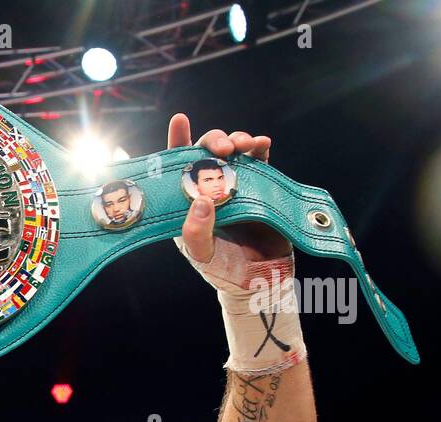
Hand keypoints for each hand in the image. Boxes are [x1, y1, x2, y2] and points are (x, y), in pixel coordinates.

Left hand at [168, 114, 290, 263]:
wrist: (262, 282)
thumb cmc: (224, 269)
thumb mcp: (203, 255)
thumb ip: (196, 233)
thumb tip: (200, 201)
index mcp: (188, 203)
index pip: (178, 168)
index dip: (178, 142)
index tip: (180, 121)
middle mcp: (210, 189)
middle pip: (207, 153)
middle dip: (213, 142)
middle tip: (222, 148)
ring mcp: (236, 186)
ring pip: (234, 152)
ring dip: (237, 140)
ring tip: (243, 144)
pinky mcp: (260, 188)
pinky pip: (260, 162)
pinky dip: (260, 149)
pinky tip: (263, 144)